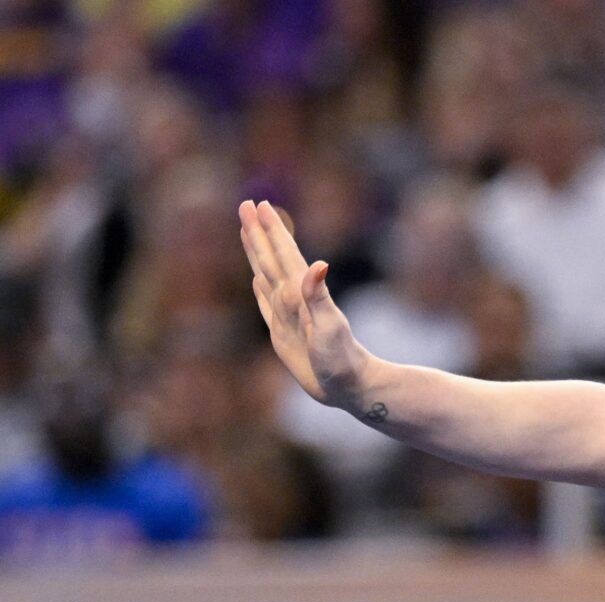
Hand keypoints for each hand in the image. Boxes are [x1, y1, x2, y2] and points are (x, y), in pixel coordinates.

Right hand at [238, 199, 369, 410]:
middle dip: (259, 232)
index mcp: (301, 294)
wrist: (350, 386)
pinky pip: (267, 303)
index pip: (283, 254)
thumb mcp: (330, 327)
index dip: (271, 230)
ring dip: (256, 253)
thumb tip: (318, 264)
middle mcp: (294, 299)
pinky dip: (260, 288)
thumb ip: (319, 296)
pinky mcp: (284, 332)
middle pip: (271, 258)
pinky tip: (257, 278)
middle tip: (247, 204)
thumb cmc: (342, 360)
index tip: (258, 204)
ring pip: (266, 275)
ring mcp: (288, 314)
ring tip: (248, 231)